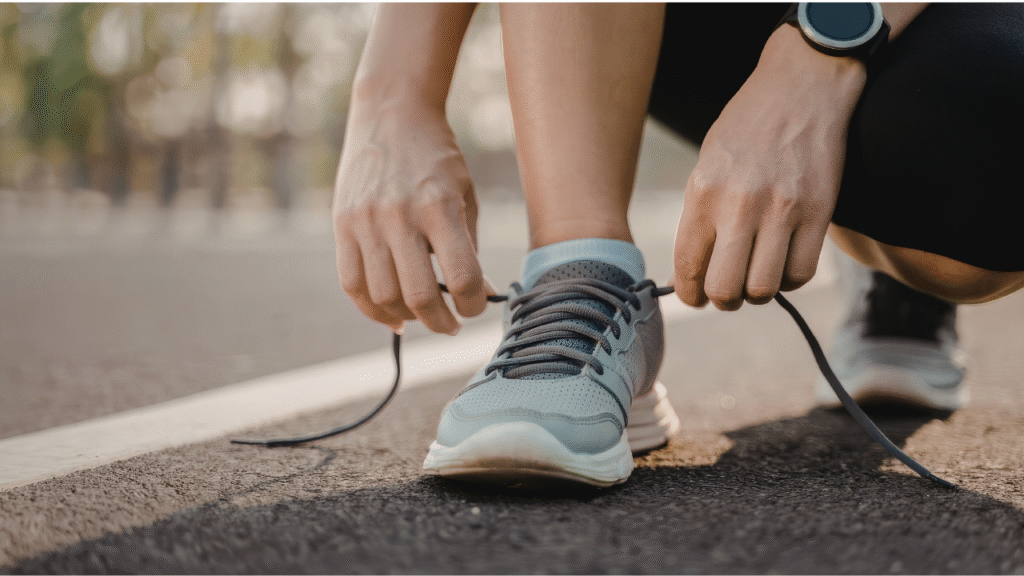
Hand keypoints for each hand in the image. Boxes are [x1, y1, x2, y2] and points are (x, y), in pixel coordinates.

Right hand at [333, 100, 488, 334]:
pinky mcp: (342, 224)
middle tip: (451, 326)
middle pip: (420, 296)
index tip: (476, 308)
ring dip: (406, 317)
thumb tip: (479, 297)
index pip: (462, 278)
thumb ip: (469, 248)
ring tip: (420, 316)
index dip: (473, 305)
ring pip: (383, 295)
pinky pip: (352, 283)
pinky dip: (372, 308)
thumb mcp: (465, 195)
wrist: (391, 115)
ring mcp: (366, 221)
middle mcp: (400, 216)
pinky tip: (391, 314)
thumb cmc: (437, 159)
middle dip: (440, 323)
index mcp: (440, 207)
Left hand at [672, 26, 866, 310]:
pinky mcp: (819, 211)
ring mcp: (782, 209)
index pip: (689, 267)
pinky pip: (801, 272)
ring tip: (757, 276)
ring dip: (758, 293)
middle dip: (722, 300)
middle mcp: (740, 204)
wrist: (802, 85)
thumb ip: (700, 216)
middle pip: (725, 288)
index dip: (690, 293)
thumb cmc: (748, 127)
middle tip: (727, 292)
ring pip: (764, 288)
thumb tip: (692, 272)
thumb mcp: (708, 164)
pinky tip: (783, 262)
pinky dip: (790, 278)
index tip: (696, 296)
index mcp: (704, 192)